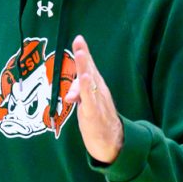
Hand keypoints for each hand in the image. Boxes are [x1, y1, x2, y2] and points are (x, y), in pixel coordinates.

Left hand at [65, 34, 123, 163]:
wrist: (113, 143)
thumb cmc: (98, 120)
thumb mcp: (85, 104)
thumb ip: (77, 94)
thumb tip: (68, 94)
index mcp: (96, 87)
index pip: (89, 67)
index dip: (84, 53)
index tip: (78, 38)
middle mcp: (99, 91)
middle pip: (90, 70)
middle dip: (84, 55)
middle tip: (79, 41)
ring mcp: (98, 102)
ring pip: (90, 82)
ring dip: (85, 68)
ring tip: (80, 55)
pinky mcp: (94, 114)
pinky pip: (89, 100)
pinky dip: (86, 90)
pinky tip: (84, 80)